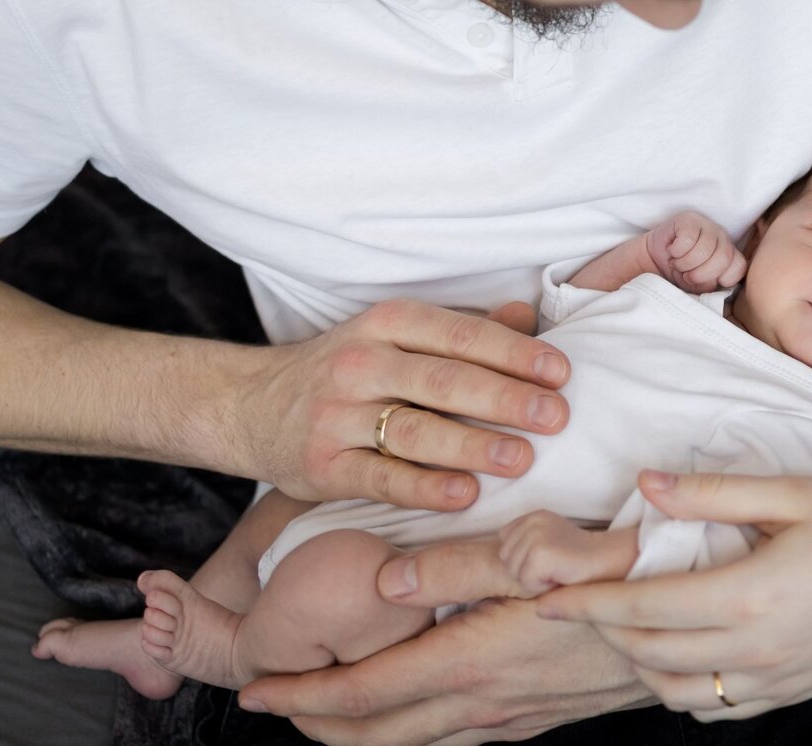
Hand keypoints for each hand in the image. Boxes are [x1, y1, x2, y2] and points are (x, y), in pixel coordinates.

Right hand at [233, 299, 571, 510]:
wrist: (250, 406)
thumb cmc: (347, 371)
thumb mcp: (396, 335)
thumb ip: (462, 330)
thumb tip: (528, 316)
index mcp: (387, 323)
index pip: (461, 334)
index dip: (514, 353)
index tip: (561, 373)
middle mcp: (362, 363)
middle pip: (444, 381)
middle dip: (505, 399)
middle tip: (556, 417)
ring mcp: (338, 415)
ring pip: (414, 431)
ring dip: (472, 445)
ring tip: (522, 459)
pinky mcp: (322, 465)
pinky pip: (381, 478)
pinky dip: (425, 488)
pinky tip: (466, 494)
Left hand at [239, 550, 651, 745]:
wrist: (691, 617)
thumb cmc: (617, 571)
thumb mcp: (535, 549)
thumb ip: (456, 565)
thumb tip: (386, 586)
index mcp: (471, 661)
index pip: (365, 693)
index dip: (304, 695)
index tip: (256, 689)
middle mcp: (485, 703)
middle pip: (379, 733)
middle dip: (319, 723)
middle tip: (276, 706)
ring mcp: (517, 718)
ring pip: (419, 741)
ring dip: (365, 731)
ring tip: (333, 711)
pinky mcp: (544, 716)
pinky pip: (460, 736)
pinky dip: (416, 729)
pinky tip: (422, 711)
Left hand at [499, 511, 634, 595]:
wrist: (610, 563)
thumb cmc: (580, 561)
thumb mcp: (550, 541)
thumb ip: (525, 542)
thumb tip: (496, 558)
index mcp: (532, 515)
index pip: (504, 541)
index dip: (523, 558)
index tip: (550, 559)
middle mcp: (532, 520)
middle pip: (505, 558)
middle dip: (526, 570)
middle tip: (555, 567)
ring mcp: (536, 535)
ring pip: (513, 571)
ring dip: (534, 579)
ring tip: (558, 571)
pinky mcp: (541, 553)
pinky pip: (525, 581)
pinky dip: (541, 586)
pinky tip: (560, 577)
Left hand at [534, 470, 811, 720]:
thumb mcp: (794, 493)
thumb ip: (712, 494)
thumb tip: (645, 486)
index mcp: (747, 595)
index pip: (641, 609)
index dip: (585, 605)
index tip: (546, 596)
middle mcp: (753, 649)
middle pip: (648, 654)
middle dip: (603, 632)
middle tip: (579, 602)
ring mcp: (774, 681)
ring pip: (676, 693)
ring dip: (640, 664)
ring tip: (626, 627)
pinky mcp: (792, 694)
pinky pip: (717, 709)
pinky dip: (682, 690)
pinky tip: (681, 657)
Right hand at [645, 212, 747, 292]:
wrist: (654, 260)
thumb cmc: (680, 273)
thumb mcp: (697, 286)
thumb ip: (710, 285)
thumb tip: (713, 283)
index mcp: (730, 256)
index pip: (738, 268)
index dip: (720, 279)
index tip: (704, 283)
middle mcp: (722, 239)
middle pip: (723, 258)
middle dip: (700, 274)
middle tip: (686, 276)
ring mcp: (707, 226)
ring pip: (704, 249)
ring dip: (685, 264)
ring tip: (677, 264)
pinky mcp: (689, 220)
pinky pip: (687, 239)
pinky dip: (676, 251)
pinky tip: (672, 251)